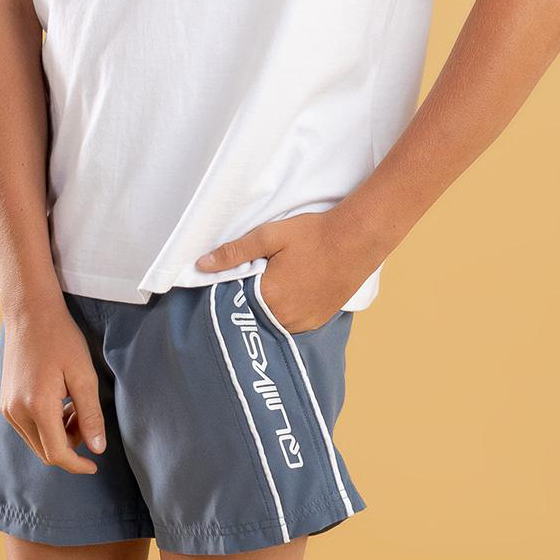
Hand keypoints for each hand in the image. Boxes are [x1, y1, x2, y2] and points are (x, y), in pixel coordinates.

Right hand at [0, 299, 106, 471]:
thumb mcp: (84, 376)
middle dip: (71, 445)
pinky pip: (29, 428)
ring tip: (75, 405)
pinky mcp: (5, 402)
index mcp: (37, 406)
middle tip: (87, 421)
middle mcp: (17, 411)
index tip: (94, 464)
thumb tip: (97, 448)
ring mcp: (7, 408)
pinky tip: (60, 402)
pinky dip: (47, 425)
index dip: (77, 465)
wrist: (30, 313)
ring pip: (37, 441)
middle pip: (46, 451)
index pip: (57, 453)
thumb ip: (91, 415)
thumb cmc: (61, 339)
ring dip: (59, 435)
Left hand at [195, 208, 374, 333]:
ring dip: (265, 309)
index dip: (229, 291)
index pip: (233, 303)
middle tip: (256, 276)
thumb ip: (234, 253)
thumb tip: (201, 265)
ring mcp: (302, 323)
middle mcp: (284, 317)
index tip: (230, 279)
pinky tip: (290, 292)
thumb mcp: (269, 236)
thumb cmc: (314, 235)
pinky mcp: (316, 322)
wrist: (357, 240)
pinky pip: (289, 324)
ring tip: (275, 282)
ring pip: (270, 322)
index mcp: (268, 297)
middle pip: (251, 315)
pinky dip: (284, 312)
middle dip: (247, 300)